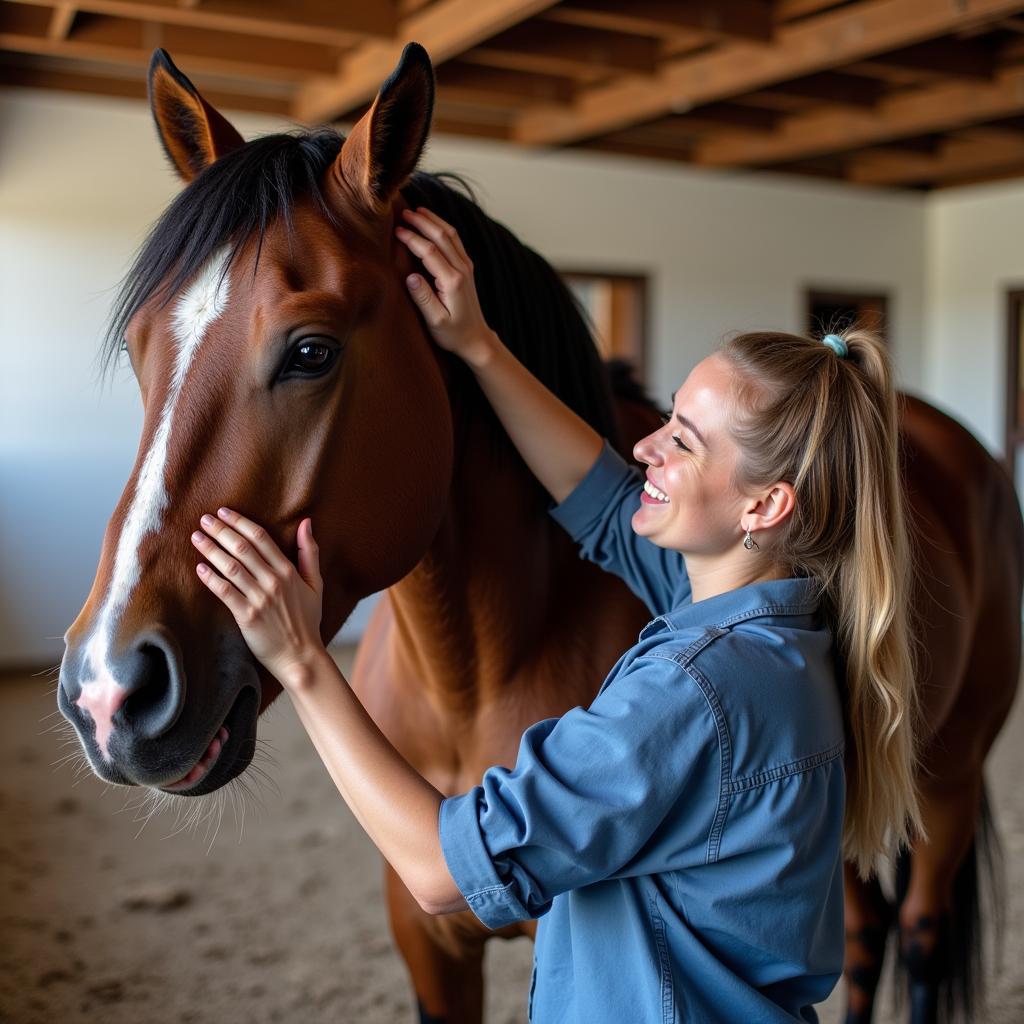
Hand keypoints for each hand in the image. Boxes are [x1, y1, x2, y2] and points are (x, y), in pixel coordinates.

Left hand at [191, 509, 325, 688]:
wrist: (300, 656)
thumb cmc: (307, 620)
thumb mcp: (315, 584)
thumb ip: (310, 552)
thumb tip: (306, 522)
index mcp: (289, 571)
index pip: (261, 539)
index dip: (240, 523)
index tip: (224, 512)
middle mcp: (273, 582)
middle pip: (243, 549)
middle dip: (221, 531)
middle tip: (204, 520)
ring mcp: (260, 599)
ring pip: (231, 567)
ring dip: (212, 550)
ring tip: (196, 538)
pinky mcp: (247, 616)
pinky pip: (225, 593)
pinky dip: (211, 579)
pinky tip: (199, 568)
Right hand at [395, 207, 497, 366]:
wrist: (475, 338)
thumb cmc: (453, 333)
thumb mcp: (435, 321)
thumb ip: (423, 298)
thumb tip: (410, 277)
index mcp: (452, 281)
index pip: (429, 251)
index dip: (412, 238)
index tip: (396, 230)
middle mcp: (462, 269)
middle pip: (442, 235)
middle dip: (422, 221)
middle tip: (403, 212)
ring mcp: (466, 266)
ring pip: (450, 234)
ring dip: (433, 220)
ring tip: (416, 210)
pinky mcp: (467, 267)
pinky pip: (455, 240)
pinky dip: (442, 227)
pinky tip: (431, 223)